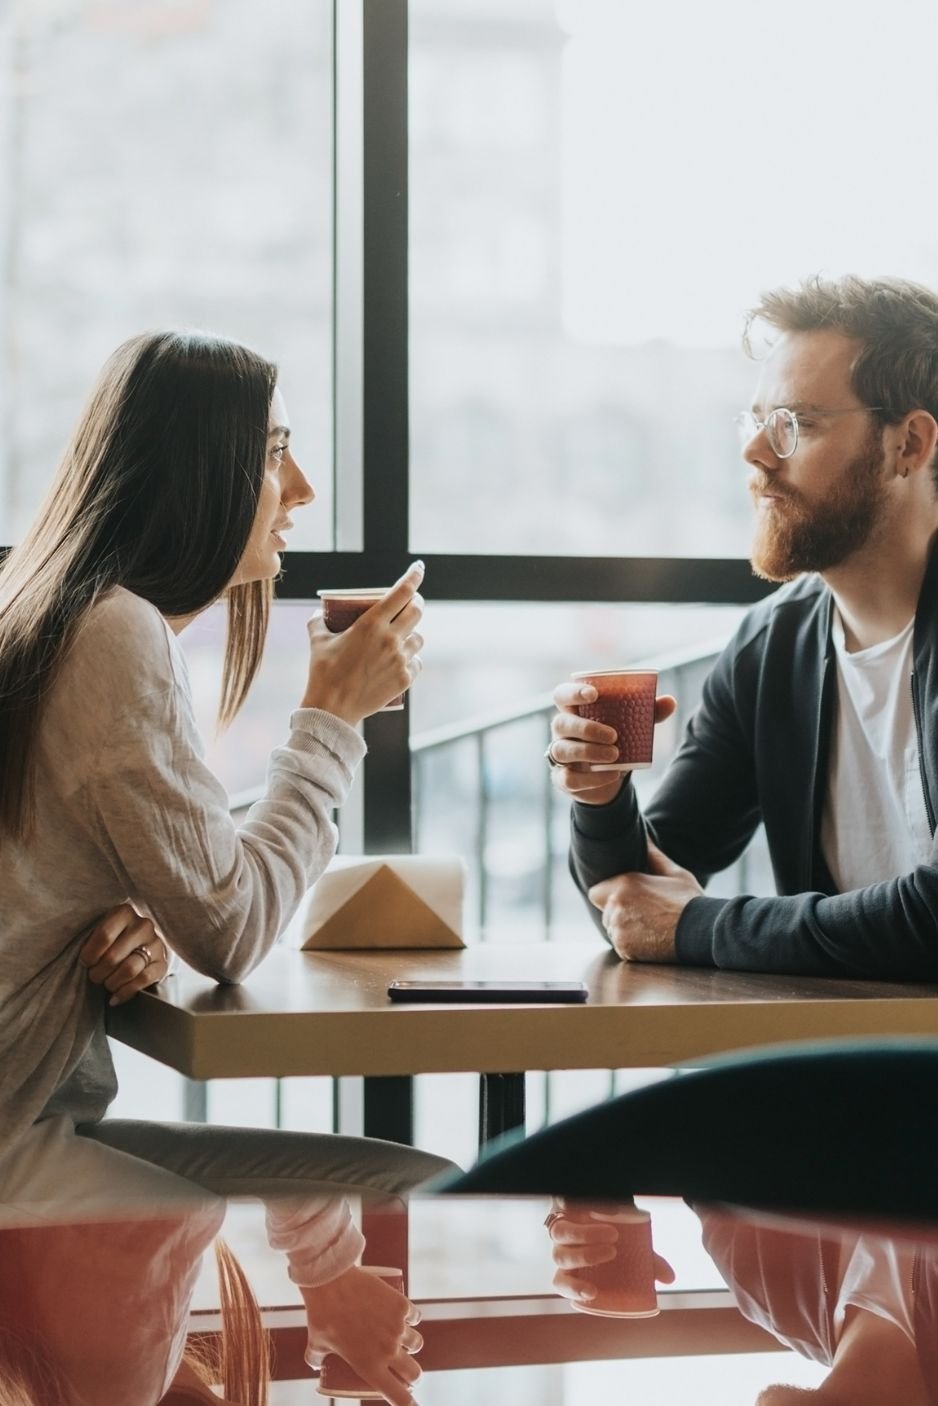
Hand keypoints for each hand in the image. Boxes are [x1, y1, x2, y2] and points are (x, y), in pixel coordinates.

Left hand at [79, 902, 170, 1005]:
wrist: (139, 945)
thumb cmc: (110, 940)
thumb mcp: (98, 931)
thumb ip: (89, 939)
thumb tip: (78, 961)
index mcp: (124, 912)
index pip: (104, 935)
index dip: (90, 954)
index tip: (85, 962)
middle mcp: (143, 925)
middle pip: (114, 957)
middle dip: (98, 973)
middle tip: (93, 976)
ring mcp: (155, 944)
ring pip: (129, 970)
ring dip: (111, 983)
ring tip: (105, 984)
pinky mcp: (162, 963)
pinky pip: (142, 980)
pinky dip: (125, 992)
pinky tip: (114, 997)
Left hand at [301, 1265, 421, 1405]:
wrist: (330, 1281)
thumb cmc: (321, 1315)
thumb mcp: (315, 1344)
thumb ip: (315, 1358)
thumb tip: (315, 1365)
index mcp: (370, 1367)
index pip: (399, 1397)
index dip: (408, 1404)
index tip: (409, 1403)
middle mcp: (388, 1351)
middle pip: (414, 1374)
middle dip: (412, 1376)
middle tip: (406, 1370)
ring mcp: (397, 1327)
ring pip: (417, 1344)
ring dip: (412, 1345)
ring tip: (404, 1339)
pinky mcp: (401, 1305)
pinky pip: (415, 1316)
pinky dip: (411, 1317)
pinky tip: (405, 1315)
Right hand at [302, 562, 424, 723]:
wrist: (332, 708)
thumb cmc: (323, 672)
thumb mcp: (317, 640)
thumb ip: (318, 621)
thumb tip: (319, 612)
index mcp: (371, 624)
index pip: (402, 592)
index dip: (414, 576)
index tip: (419, 567)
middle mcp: (390, 639)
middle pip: (417, 611)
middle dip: (416, 603)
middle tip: (410, 604)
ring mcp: (400, 659)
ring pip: (419, 638)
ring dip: (412, 634)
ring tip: (402, 637)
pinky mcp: (404, 678)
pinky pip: (417, 662)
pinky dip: (411, 659)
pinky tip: (401, 661)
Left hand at [546, 1200, 674, 1304]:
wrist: (604, 1207)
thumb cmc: (614, 1240)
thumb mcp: (631, 1254)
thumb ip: (647, 1265)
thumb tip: (670, 1278)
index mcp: (572, 1269)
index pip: (562, 1283)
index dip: (573, 1289)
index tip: (593, 1292)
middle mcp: (563, 1250)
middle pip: (563, 1259)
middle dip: (586, 1257)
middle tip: (612, 1252)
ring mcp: (560, 1230)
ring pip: (562, 1236)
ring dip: (586, 1235)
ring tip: (612, 1233)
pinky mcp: (563, 1209)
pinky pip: (566, 1209)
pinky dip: (583, 1211)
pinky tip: (605, 1212)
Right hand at [548, 680, 676, 804]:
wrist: (609, 777)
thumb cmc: (616, 741)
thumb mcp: (632, 726)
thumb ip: (649, 713)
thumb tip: (670, 701)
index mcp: (574, 710)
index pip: (562, 695)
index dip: (573, 692)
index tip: (594, 694)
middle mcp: (562, 731)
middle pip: (561, 722)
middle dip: (586, 728)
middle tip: (614, 735)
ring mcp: (559, 755)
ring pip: (561, 750)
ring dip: (589, 752)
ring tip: (615, 755)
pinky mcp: (562, 778)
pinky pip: (569, 778)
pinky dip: (592, 778)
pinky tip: (611, 775)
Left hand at [588, 840, 703, 962]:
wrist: (702, 933)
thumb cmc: (689, 901)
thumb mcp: (674, 873)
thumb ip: (653, 856)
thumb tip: (644, 836)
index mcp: (624, 885)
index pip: (596, 892)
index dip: (608, 895)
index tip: (624, 897)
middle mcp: (616, 907)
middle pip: (605, 912)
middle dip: (619, 912)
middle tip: (645, 913)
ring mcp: (619, 931)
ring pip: (612, 930)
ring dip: (625, 929)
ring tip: (650, 926)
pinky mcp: (625, 950)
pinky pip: (620, 946)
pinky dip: (631, 945)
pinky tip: (651, 939)